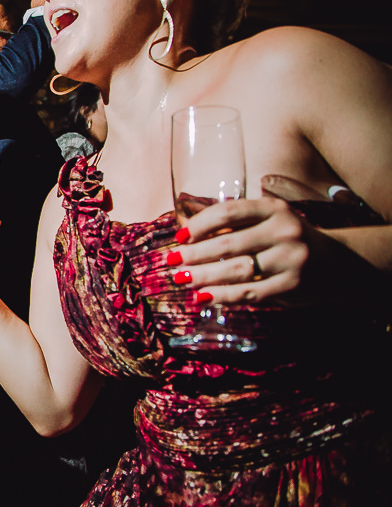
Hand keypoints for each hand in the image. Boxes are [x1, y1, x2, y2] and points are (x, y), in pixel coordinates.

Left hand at [166, 194, 324, 306]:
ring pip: (236, 270)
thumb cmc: (287, 238)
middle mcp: (284, 231)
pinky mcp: (292, 285)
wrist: (336, 263)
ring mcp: (290, 259)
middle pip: (227, 244)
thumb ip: (236, 223)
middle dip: (194, 254)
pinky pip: (249, 292)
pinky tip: (203, 296)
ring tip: (181, 279)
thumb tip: (186, 234)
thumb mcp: (269, 220)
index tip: (180, 236)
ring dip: (203, 276)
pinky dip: (223, 296)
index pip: (228, 213)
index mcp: (274, 209)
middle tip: (170, 261)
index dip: (200, 224)